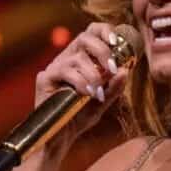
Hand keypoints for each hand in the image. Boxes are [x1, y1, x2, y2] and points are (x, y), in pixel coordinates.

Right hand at [33, 22, 129, 144]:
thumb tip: (126, 70)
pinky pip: (65, 71)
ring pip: (77, 58)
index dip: (105, 31)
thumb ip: (114, 87)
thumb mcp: (103, 102)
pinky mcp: (45, 79)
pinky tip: (87, 94)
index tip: (117, 42)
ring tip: (97, 91)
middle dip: (102, 50)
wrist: (60, 138)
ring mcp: (54, 68)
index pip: (92, 33)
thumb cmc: (80, 117)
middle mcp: (66, 58)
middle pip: (84, 37)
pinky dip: (80, 82)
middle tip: (112, 68)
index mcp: (80, 58)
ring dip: (93, 74)